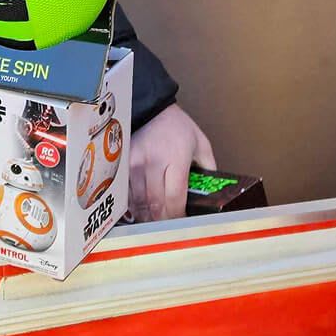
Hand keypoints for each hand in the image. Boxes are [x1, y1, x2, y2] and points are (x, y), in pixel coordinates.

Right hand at [128, 104, 215, 220]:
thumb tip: (213, 190)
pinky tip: (139, 209)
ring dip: (146, 215)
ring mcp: (135, 164)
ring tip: (154, 219)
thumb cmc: (177, 126)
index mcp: (176, 159)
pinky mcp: (123, 164)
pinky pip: (126, 193)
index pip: (175, 198)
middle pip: (156, 204)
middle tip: (168, 226)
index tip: (182, 221)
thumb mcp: (201, 143)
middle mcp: (154, 162)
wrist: (152, 109)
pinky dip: (132, 205)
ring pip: (139, 202)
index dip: (178, 215)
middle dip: (163, 220)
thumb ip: (209, 167)